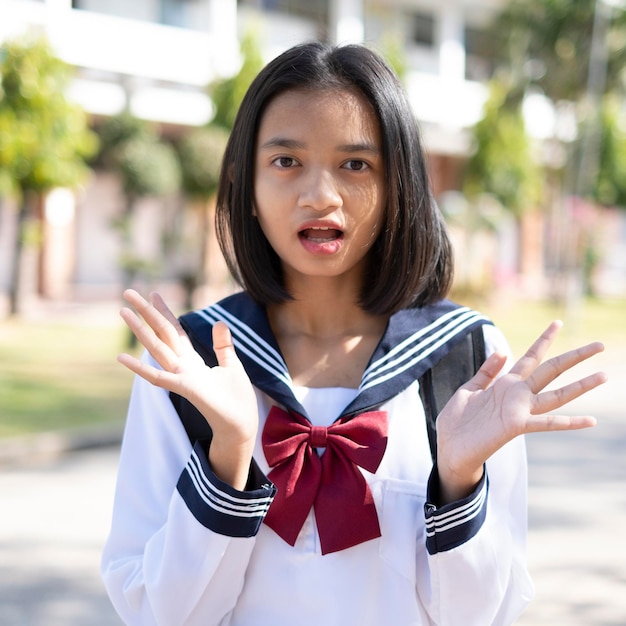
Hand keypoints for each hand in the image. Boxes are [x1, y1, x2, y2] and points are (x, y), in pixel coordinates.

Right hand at [118, 289, 258, 488]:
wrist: (241, 426)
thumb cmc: (236, 400)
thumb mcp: (232, 366)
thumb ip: (223, 345)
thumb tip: (218, 321)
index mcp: (194, 361)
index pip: (175, 331)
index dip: (165, 312)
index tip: (154, 293)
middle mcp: (183, 367)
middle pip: (162, 334)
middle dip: (146, 313)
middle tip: (128, 292)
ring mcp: (181, 377)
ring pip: (156, 348)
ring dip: (139, 330)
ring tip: (123, 312)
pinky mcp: (185, 389)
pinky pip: (159, 377)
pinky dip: (140, 368)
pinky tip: (122, 357)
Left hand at [435, 320, 606, 503]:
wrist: (449, 448)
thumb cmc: (457, 421)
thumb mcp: (470, 389)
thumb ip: (487, 371)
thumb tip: (503, 350)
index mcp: (505, 384)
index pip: (531, 356)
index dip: (544, 339)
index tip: (558, 322)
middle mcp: (517, 395)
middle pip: (551, 370)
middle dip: (574, 356)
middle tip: (600, 344)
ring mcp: (519, 410)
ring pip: (556, 394)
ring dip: (581, 386)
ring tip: (604, 375)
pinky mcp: (515, 426)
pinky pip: (546, 423)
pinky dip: (569, 422)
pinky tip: (591, 420)